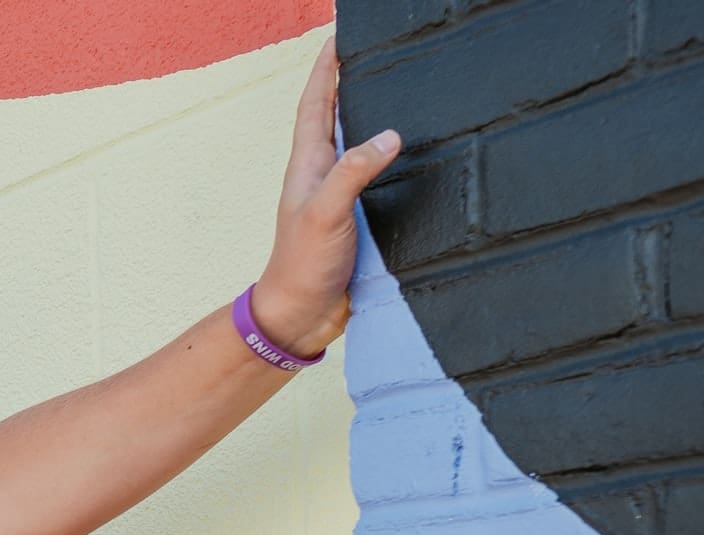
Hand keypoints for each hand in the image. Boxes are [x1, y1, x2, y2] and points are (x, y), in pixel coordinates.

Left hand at [253, 36, 400, 357]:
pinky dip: (394, 161)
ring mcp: (342, 198)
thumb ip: (353, 173)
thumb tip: (388, 136)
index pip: (316, 104)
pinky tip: (415, 156)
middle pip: (339, 117)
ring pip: (361, 146)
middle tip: (375, 54)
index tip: (339, 36)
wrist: (299, 317)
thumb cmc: (301, 266)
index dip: (326, 70)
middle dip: (353, 83)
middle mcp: (324, 176)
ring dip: (375, 119)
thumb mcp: (325, 213)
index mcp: (309, 165)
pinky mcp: (360, 220)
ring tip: (398, 91)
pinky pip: (379, 179)